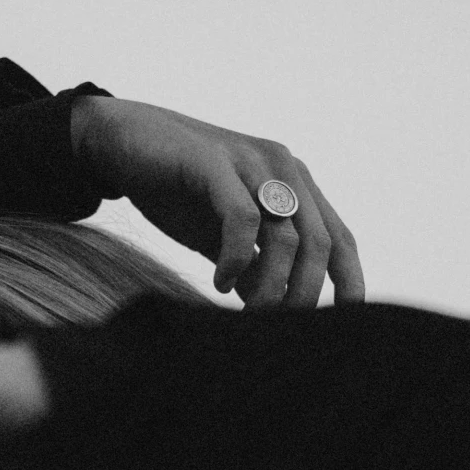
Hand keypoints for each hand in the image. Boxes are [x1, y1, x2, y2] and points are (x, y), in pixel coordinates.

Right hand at [72, 96, 363, 308]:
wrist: (119, 141)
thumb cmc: (174, 189)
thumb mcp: (221, 235)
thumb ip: (253, 264)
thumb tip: (275, 306)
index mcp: (294, 183)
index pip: (339, 238)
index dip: (349, 282)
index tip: (345, 323)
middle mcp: (283, 167)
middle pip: (320, 244)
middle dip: (305, 295)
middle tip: (280, 328)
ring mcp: (251, 162)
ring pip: (287, 237)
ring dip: (273, 286)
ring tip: (249, 314)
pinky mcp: (215, 163)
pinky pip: (243, 219)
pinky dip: (237, 258)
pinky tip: (221, 282)